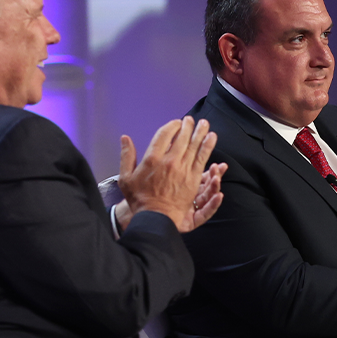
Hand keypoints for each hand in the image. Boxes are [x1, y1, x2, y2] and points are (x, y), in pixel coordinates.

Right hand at [116, 116, 227, 233]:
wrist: (154, 217)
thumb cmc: (139, 199)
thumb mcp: (125, 177)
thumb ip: (126, 156)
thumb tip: (125, 138)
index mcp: (152, 159)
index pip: (164, 135)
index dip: (172, 126)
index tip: (176, 123)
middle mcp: (169, 161)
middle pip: (182, 138)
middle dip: (188, 126)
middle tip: (192, 120)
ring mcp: (183, 170)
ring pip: (195, 146)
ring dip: (201, 133)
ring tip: (205, 124)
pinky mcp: (193, 179)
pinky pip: (202, 159)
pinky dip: (207, 147)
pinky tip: (211, 138)